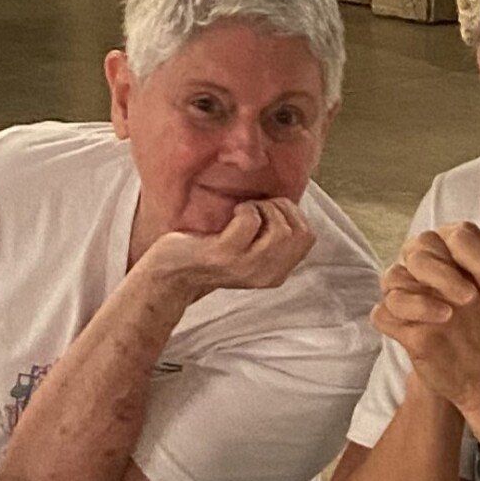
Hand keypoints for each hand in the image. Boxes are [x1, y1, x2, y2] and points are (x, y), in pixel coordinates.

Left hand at [138, 198, 315, 305]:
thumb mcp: (250, 253)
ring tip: (245, 210)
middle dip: (281, 208)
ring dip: (264, 207)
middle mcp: (265, 274)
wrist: (170, 274)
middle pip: (299, 232)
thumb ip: (273, 240)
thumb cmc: (209, 254)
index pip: (309, 238)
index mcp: (276, 274)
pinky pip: (250, 221)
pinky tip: (232, 213)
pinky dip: (245, 208)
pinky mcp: (223, 255)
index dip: (294, 213)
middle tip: (257, 206)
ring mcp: (245, 266)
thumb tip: (292, 205)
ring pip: (281, 229)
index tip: (271, 209)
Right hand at [375, 222, 479, 429]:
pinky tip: (438, 321)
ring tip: (453, 312)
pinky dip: (408, 311)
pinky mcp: (397, 321)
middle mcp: (428, 263)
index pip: (463, 235)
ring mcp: (409, 292)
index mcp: (458, 248)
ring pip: (396, 273)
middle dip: (451, 270)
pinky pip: (384, 310)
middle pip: (425, 244)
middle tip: (476, 299)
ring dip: (428, 288)